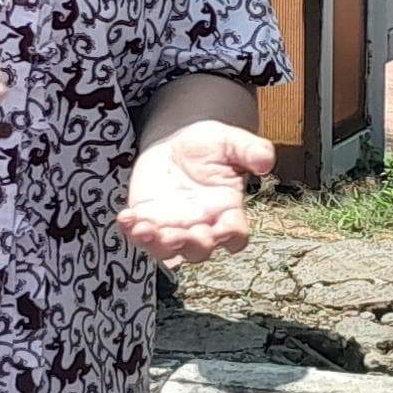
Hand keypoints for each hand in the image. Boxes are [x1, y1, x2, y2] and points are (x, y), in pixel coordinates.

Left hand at [122, 121, 274, 261]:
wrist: (177, 143)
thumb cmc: (209, 145)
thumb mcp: (230, 141)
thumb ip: (250, 150)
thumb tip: (266, 161)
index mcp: (227, 212)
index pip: (235, 235)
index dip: (230, 236)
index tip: (222, 228)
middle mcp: (202, 227)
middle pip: (199, 250)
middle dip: (188, 245)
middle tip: (177, 234)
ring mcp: (173, 228)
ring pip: (167, 251)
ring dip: (156, 245)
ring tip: (144, 229)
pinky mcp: (148, 221)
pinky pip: (139, 235)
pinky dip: (132, 231)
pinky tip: (126, 218)